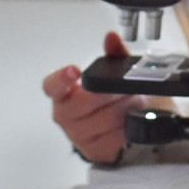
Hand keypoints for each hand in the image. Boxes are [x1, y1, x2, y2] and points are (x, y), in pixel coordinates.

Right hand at [42, 32, 145, 163]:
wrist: (134, 127)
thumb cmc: (119, 99)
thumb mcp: (119, 75)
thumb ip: (115, 56)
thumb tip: (111, 38)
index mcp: (65, 92)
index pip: (52, 86)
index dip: (60, 79)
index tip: (74, 71)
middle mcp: (66, 115)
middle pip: (83, 103)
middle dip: (110, 94)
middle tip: (129, 89)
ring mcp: (78, 135)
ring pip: (103, 120)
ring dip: (124, 109)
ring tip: (136, 103)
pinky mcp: (95, 151)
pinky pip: (113, 138)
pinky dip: (127, 128)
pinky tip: (133, 122)